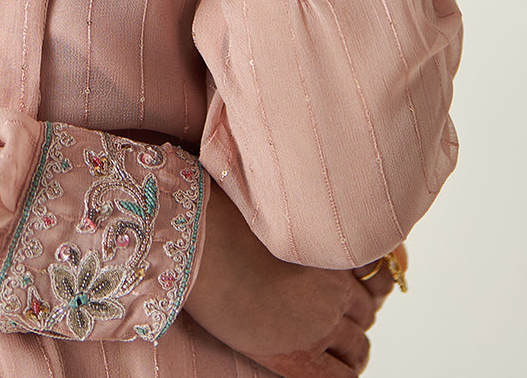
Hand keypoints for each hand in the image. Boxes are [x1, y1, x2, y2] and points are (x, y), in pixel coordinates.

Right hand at [184, 180, 392, 376]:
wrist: (204, 254)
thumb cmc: (222, 225)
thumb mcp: (269, 217)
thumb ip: (292, 228)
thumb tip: (292, 226)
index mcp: (330, 252)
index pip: (376, 275)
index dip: (366, 286)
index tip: (353, 290)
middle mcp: (334, 289)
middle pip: (366, 312)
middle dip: (353, 317)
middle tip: (333, 321)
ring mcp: (321, 325)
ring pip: (359, 347)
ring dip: (351, 349)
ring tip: (336, 350)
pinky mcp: (302, 358)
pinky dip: (343, 374)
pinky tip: (327, 370)